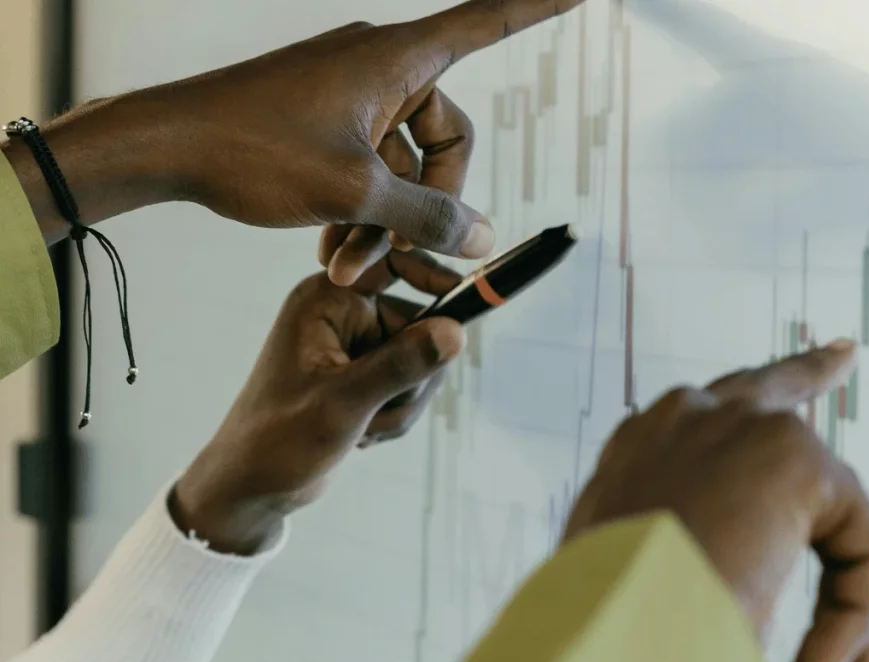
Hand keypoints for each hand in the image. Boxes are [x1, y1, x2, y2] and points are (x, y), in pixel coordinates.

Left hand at [1, 0, 582, 253]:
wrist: (167, 147)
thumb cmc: (253, 150)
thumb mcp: (353, 191)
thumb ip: (427, 217)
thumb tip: (485, 239)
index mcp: (397, 59)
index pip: (490, 21)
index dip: (542, 5)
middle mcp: (381, 70)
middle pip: (446, 141)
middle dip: (426, 210)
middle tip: (400, 263)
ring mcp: (353, 99)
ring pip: (402, 170)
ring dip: (384, 226)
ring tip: (350, 270)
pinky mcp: (328, 124)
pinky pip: (369, 172)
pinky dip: (360, 214)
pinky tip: (335, 255)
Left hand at [171, 250, 464, 554]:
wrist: (251, 486)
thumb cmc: (279, 439)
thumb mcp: (345, 402)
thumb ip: (402, 364)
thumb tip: (456, 333)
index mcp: (328, 299)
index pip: (398, 265)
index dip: (436, 280)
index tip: (466, 310)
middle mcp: (342, 314)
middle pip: (422, 327)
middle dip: (413, 379)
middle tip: (379, 411)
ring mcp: (354, 346)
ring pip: (421, 363)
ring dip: (403, 404)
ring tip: (365, 428)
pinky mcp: (362, 374)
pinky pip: (409, 386)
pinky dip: (396, 415)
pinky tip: (364, 434)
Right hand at [563, 340, 868, 661]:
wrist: (608, 618)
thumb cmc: (605, 610)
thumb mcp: (621, 571)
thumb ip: (661, 547)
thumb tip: (706, 581)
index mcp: (639, 450)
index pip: (700, 418)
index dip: (739, 413)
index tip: (772, 388)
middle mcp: (686, 419)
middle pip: (766, 387)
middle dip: (809, 370)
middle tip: (844, 354)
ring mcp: (739, 425)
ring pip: (829, 505)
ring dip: (839, 599)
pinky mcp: (793, 456)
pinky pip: (859, 543)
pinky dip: (852, 614)